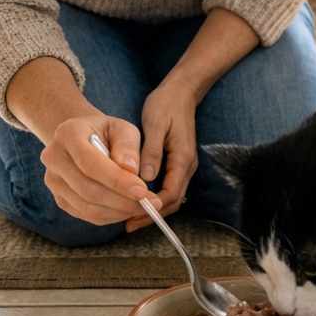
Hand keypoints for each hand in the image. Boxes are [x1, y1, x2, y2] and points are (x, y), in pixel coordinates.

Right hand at [40, 114, 161, 227]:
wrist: (85, 137)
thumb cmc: (107, 132)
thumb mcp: (122, 128)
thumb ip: (127, 145)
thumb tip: (131, 171)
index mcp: (68, 133)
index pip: (91, 164)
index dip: (117, 181)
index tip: (143, 191)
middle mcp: (54, 158)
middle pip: (87, 189)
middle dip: (122, 201)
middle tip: (149, 204)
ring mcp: (53, 180)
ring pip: (87, 206)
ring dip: (118, 212)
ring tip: (143, 207)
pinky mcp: (59, 198)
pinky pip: (86, 214)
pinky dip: (110, 216)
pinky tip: (127, 209)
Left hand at [125, 78, 198, 232]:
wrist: (180, 92)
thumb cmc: (166, 105)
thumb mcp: (155, 124)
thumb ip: (151, 151)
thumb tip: (145, 179)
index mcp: (183, 157)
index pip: (171, 193)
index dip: (153, 207)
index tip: (133, 214)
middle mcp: (187, 165)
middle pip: (173, 200)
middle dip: (152, 214)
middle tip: (128, 224)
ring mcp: (183, 165)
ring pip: (171, 196)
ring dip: (152, 208)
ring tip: (129, 216)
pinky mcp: (177, 163)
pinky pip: (168, 187)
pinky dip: (153, 197)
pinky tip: (136, 197)